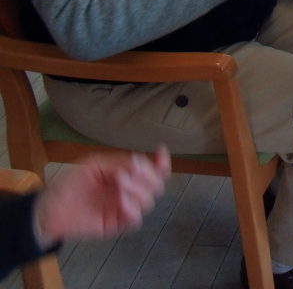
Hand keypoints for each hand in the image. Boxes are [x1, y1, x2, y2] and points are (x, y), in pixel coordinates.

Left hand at [33, 147, 170, 247]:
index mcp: (125, 173)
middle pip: (156, 184)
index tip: (161, 152)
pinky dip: (132, 209)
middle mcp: (128, 190)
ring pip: (148, 201)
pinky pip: (135, 220)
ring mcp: (123, 207)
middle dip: (148, 176)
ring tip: (118, 186)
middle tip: (130, 172)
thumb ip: (117, 163)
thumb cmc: (68, 184)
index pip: (151, 168)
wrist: (48, 210)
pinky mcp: (115, 224)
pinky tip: (121, 202)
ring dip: (138, 190)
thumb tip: (139, 162)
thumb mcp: (93, 165)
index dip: (160, 162)